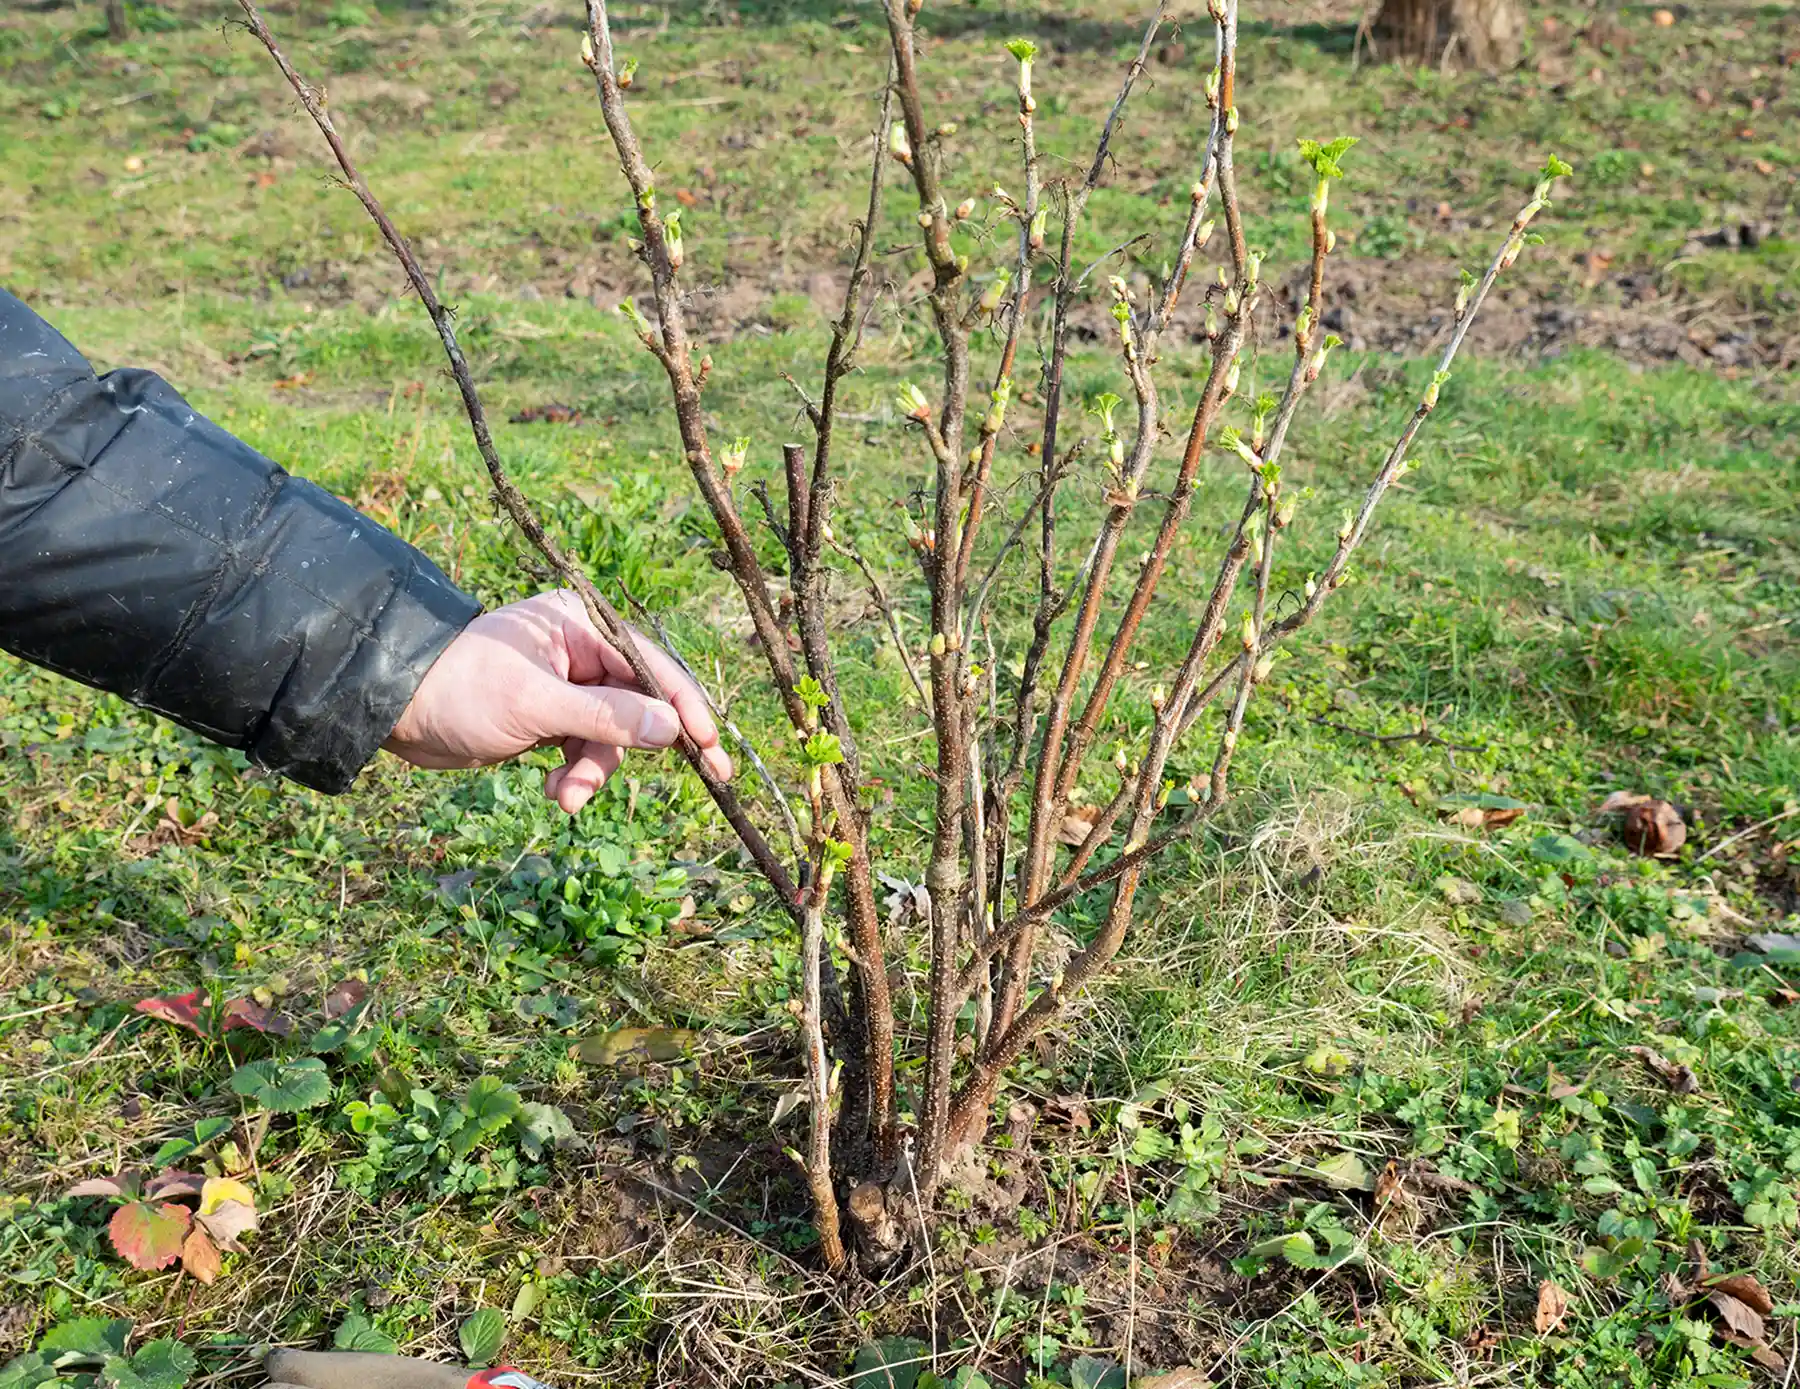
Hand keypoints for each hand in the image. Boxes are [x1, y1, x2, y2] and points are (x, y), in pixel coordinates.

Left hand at [383, 590, 730, 812]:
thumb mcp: (536, 704)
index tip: (711, 746)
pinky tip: (550, 790)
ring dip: (593, 772)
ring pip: (611, 737)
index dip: (684, 707)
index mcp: (581, 625)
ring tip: (565, 797)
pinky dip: (573, 776)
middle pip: (639, 705)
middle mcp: (580, 651)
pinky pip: (584, 751)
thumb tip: (672, 730)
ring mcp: (566, 687)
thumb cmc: (458, 689)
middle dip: (636, 749)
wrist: (393, 710)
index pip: (651, 665)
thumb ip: (606, 717)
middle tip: (708, 780)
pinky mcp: (549, 719)